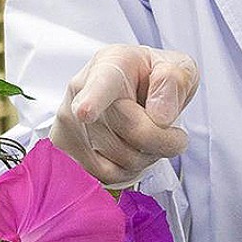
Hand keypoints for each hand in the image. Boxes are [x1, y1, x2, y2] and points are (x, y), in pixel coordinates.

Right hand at [49, 45, 198, 185]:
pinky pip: (107, 177)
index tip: (86, 112)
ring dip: (146, 157)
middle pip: (133, 131)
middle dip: (163, 139)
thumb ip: (174, 80)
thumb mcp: (175, 66)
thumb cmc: (149, 77)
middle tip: (174, 133)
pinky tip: (129, 150)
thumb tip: (160, 116)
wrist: (125, 88)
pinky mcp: (66, 151)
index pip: (101, 85)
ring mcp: (70, 123)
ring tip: (145, 136)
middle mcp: (81, 91)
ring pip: (122, 160)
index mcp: (110, 65)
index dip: (93, 100)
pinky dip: (128, 170)